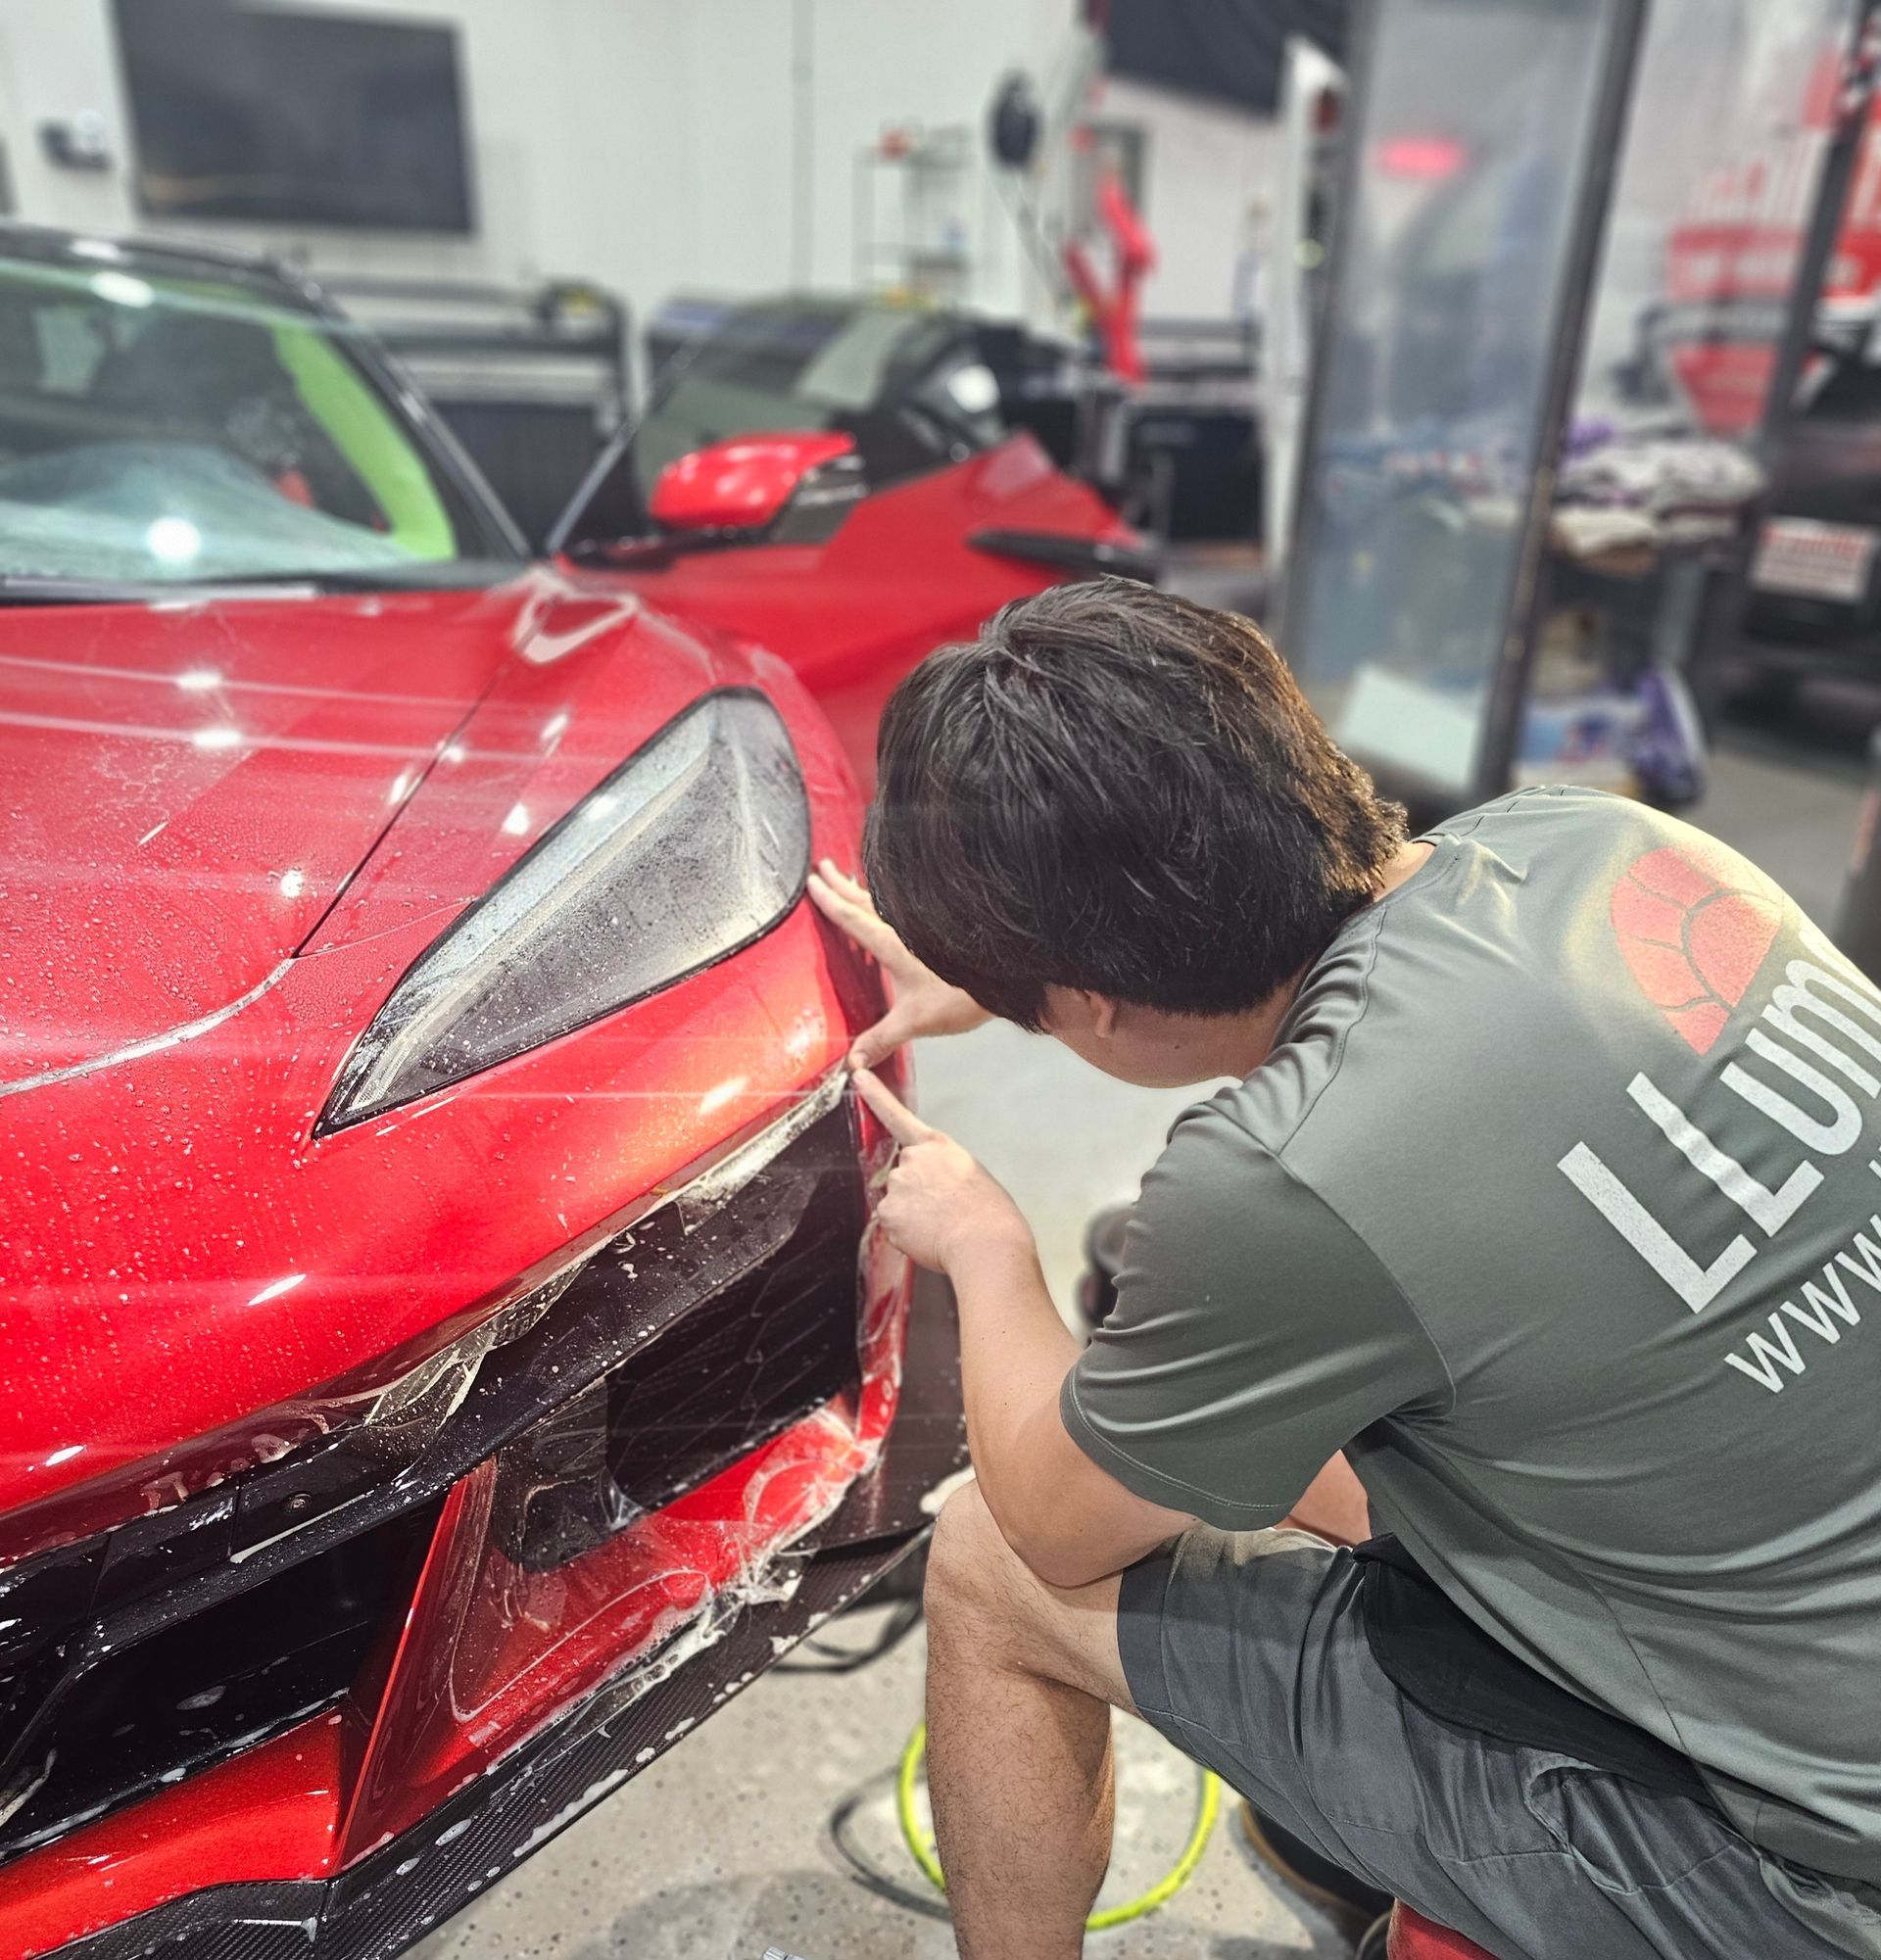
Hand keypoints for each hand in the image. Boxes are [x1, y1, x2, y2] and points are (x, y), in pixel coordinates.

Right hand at [807, 858, 989, 1069]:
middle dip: (840, 885)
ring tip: (845, 877)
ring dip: (861, 890)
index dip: (829, 901)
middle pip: (864, 901)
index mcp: (893, 944)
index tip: (811, 884)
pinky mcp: (937, 932)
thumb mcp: (916, 1021)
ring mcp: (922, 927)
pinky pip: (901, 909)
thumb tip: (854, 1061)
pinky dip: (886, 902)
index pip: (852, 918)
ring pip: (883, 901)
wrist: (1008, 978)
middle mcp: (904, 929)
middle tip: (821, 868)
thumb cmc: (963, 997)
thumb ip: (882, 1039)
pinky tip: (889, 907)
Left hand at [852, 1068, 1030, 1274]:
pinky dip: (905, 1234)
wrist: (985, 1242)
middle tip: (941, 1209)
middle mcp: (912, 1160)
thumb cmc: (989, 1213)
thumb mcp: (970, 1174)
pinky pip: (892, 1225)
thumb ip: (941, 1169)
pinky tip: (928, 1236)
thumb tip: (930, 1187)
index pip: (898, 1115)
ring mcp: (896, 1185)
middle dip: (914, 1191)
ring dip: (911, 1213)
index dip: (874, 1095)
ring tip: (940, 1225)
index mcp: (936, 1146)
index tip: (858, 1076)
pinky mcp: (887, 1212)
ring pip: (896, 1202)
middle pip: (901, 1174)